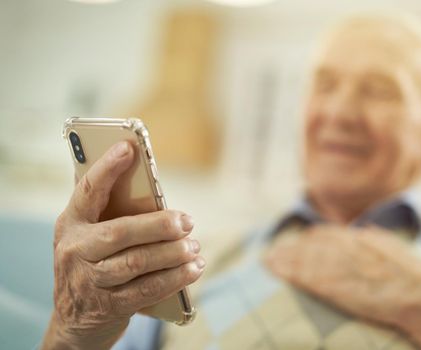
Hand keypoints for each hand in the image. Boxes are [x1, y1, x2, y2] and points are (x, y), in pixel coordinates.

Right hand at [42, 142, 204, 349]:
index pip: (87, 191)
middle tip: (187, 221)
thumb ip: (110, 214)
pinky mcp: (108, 306)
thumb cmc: (90, 265)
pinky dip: (174, 279)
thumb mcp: (88, 238)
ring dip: (172, 253)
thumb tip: (151, 191)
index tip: (128, 147)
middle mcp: (75, 250)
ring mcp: (89, 281)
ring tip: (194, 246)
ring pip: (136, 262)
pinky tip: (193, 269)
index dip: (107, 168)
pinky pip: (146, 290)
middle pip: (120, 232)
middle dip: (159, 225)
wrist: (72, 322)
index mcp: (71, 224)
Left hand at [265, 224, 420, 349]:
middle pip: (315, 243)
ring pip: (307, 256)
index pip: (332, 234)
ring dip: (284, 258)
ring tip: (266, 260)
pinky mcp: (339, 284)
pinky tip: (274, 268)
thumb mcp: (401, 254)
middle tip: (274, 253)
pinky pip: (308, 273)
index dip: (313, 240)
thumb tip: (365, 232)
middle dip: (293, 249)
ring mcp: (345, 265)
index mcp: (368, 240)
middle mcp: (353, 247)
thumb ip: (380, 242)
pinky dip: (289, 269)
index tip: (300, 243)